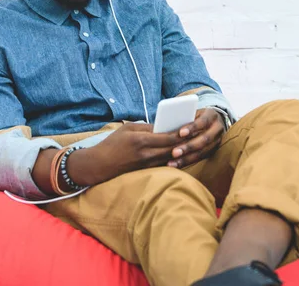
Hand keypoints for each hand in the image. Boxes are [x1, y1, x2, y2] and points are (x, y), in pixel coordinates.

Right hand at [67, 122, 186, 185]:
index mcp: (141, 140)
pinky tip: (182, 155)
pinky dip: (174, 159)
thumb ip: (147, 127)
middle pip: (173, 149)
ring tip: (194, 144)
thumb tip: (163, 127)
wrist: (99, 165)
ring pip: (171, 158)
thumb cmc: (112, 143)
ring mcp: (147, 165)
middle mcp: (146, 154)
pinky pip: (164, 165)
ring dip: (183, 152)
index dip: (182, 132)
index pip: (168, 137)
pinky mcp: (146, 171)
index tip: (193, 126)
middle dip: (187, 142)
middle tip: (200, 135)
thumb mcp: (128, 128)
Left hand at [167, 108, 224, 168]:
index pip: (203, 121)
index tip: (181, 133)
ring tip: (172, 163)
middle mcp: (217, 129)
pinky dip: (187, 162)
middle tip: (174, 153)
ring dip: (186, 159)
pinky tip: (176, 165)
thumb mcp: (193, 111)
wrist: (213, 120)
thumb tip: (167, 124)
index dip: (192, 128)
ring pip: (202, 152)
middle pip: (204, 139)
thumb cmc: (196, 114)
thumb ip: (184, 117)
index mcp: (211, 115)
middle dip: (188, 147)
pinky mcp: (213, 152)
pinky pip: (200, 159)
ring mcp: (217, 142)